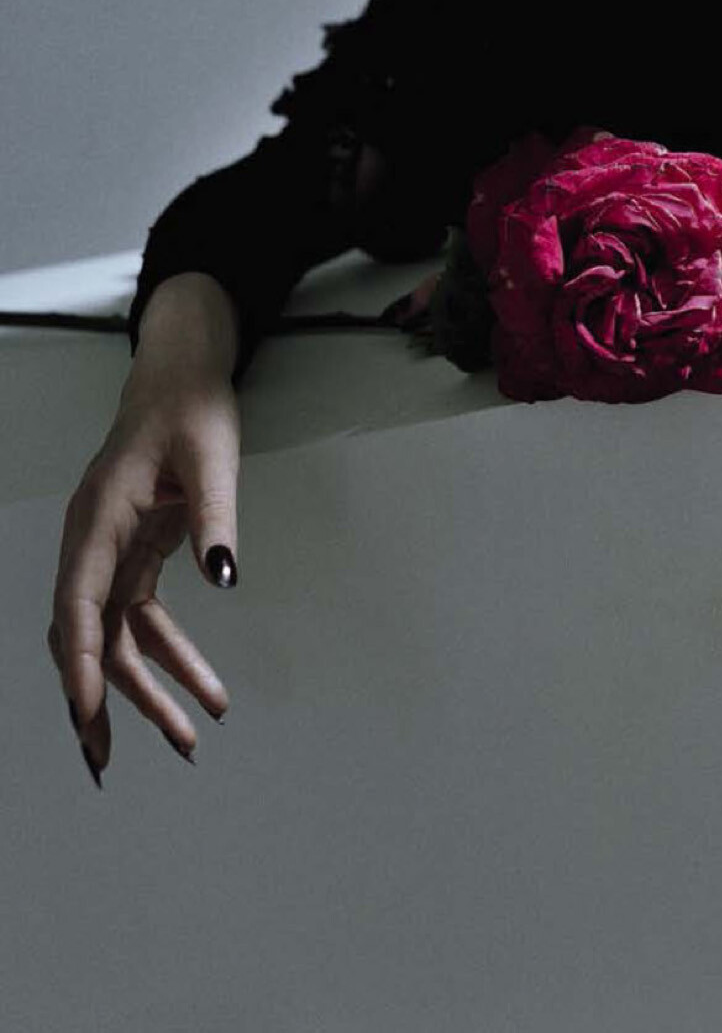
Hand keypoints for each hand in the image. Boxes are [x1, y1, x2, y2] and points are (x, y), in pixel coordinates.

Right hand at [48, 278, 240, 785]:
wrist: (181, 376)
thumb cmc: (190, 409)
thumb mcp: (211, 456)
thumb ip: (216, 516)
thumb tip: (227, 578)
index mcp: (100, 518)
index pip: (79, 602)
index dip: (81, 662)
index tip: (89, 712)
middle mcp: (94, 542)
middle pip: (87, 635)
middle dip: (99, 699)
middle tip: (112, 759)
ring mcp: (111, 551)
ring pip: (117, 637)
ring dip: (147, 689)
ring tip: (187, 738)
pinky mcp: (135, 554)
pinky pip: (144, 618)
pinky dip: (172, 656)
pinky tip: (205, 691)